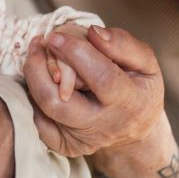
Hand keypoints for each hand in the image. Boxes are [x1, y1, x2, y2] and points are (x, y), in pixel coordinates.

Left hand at [23, 25, 164, 156]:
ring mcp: (80, 140)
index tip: (56, 35)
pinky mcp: (63, 145)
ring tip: (38, 54)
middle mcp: (103, 126)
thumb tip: (94, 32)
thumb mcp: (146, 63)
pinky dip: (33, 95)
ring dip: (34, 77)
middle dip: (39, 69)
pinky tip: (43, 79)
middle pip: (57, 102)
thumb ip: (124, 44)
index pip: (101, 78)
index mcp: (129, 103)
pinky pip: (36, 119)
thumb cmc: (139, 89)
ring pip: (42, 109)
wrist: (133, 129)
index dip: (75, 54)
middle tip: (39, 42)